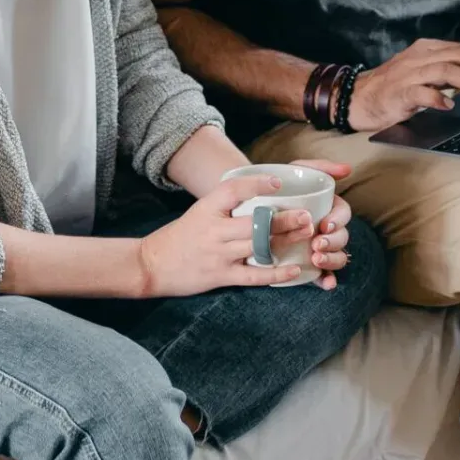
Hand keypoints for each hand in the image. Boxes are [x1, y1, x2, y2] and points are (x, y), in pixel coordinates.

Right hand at [137, 174, 308, 296]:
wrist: (151, 264)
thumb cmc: (179, 236)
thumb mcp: (198, 212)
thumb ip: (224, 205)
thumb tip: (258, 196)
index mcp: (207, 208)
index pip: (234, 190)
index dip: (257, 184)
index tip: (278, 183)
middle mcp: (214, 230)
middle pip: (255, 222)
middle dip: (284, 219)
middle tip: (306, 215)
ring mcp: (219, 254)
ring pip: (259, 246)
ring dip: (286, 241)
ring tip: (308, 236)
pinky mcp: (221, 276)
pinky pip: (254, 276)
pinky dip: (276, 274)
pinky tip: (294, 269)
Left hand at [287, 159, 354, 291]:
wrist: (253, 202)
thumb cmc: (281, 186)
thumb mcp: (298, 171)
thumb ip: (320, 166)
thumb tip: (347, 169)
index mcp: (329, 207)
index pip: (343, 213)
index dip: (338, 220)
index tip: (324, 225)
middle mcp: (327, 228)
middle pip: (342, 237)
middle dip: (334, 243)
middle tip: (317, 244)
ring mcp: (320, 247)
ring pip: (337, 256)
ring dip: (332, 260)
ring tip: (316, 259)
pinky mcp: (310, 264)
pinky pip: (323, 275)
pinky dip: (328, 280)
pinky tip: (326, 284)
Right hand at [346, 39, 459, 132]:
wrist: (357, 98)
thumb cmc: (394, 88)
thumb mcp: (423, 73)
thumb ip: (447, 72)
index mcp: (427, 49)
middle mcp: (419, 57)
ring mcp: (408, 74)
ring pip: (446, 70)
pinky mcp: (399, 93)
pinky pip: (422, 92)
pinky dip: (438, 97)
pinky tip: (449, 105)